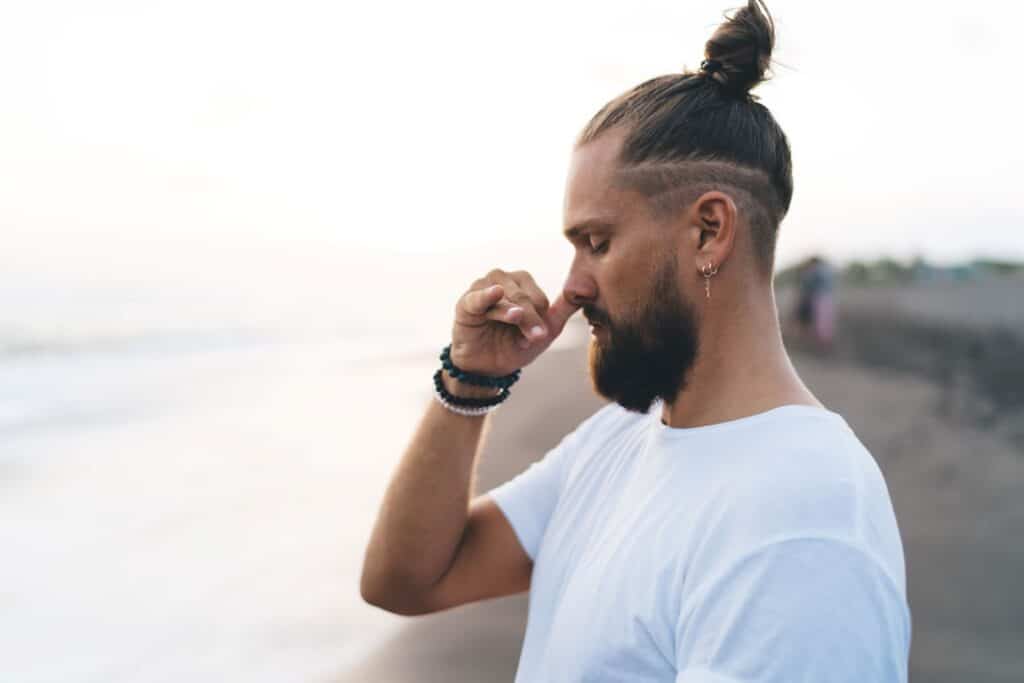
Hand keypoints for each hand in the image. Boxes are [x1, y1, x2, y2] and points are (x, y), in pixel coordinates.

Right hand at [450, 269, 579, 375]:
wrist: (488, 368)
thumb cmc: (515, 345)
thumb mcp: (546, 329)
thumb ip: (564, 309)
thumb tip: (590, 289)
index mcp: (522, 284)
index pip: (538, 296)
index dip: (540, 319)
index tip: (535, 337)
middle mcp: (502, 280)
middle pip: (523, 296)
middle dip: (530, 320)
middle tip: (530, 339)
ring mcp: (482, 289)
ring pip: (505, 297)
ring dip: (513, 316)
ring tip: (516, 330)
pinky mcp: (466, 302)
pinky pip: (478, 297)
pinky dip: (487, 296)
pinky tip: (495, 294)